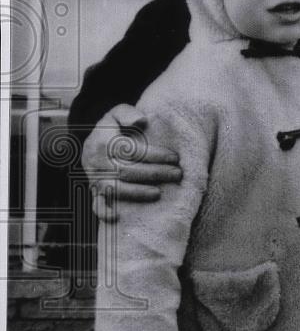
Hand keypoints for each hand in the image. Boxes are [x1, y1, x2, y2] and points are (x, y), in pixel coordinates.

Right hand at [82, 104, 181, 221]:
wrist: (91, 143)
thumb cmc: (111, 129)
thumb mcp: (116, 114)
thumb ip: (127, 113)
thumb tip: (141, 121)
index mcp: (102, 142)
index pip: (130, 150)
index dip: (154, 154)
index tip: (174, 157)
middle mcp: (96, 162)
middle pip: (126, 171)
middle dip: (154, 173)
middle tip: (177, 174)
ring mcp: (94, 179)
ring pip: (114, 189)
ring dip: (137, 193)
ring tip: (159, 193)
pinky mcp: (94, 192)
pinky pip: (96, 205)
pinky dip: (105, 212)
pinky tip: (119, 217)